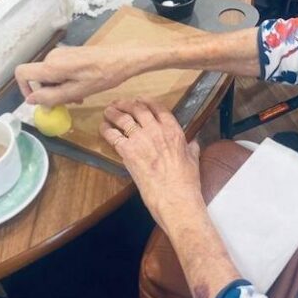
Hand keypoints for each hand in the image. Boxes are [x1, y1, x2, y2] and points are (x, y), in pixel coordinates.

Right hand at [15, 46, 134, 104]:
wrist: (123, 58)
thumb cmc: (102, 76)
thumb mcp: (76, 92)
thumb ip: (51, 97)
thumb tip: (30, 101)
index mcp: (51, 65)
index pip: (21, 73)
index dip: (24, 89)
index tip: (39, 101)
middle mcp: (52, 57)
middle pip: (38, 78)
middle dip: (48, 93)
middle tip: (67, 102)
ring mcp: (61, 54)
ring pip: (50, 76)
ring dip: (59, 89)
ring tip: (78, 97)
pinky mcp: (70, 54)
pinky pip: (59, 70)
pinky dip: (65, 82)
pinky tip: (81, 89)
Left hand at [100, 99, 201, 227]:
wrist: (174, 197)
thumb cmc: (186, 181)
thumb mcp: (193, 159)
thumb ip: (191, 147)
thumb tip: (193, 142)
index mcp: (173, 130)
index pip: (158, 108)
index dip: (146, 101)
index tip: (139, 99)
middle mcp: (156, 130)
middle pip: (138, 109)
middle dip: (127, 104)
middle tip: (120, 103)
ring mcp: (140, 139)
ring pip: (123, 118)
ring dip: (114, 112)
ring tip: (108, 110)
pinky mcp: (127, 152)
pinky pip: (113, 135)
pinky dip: (106, 129)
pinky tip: (103, 127)